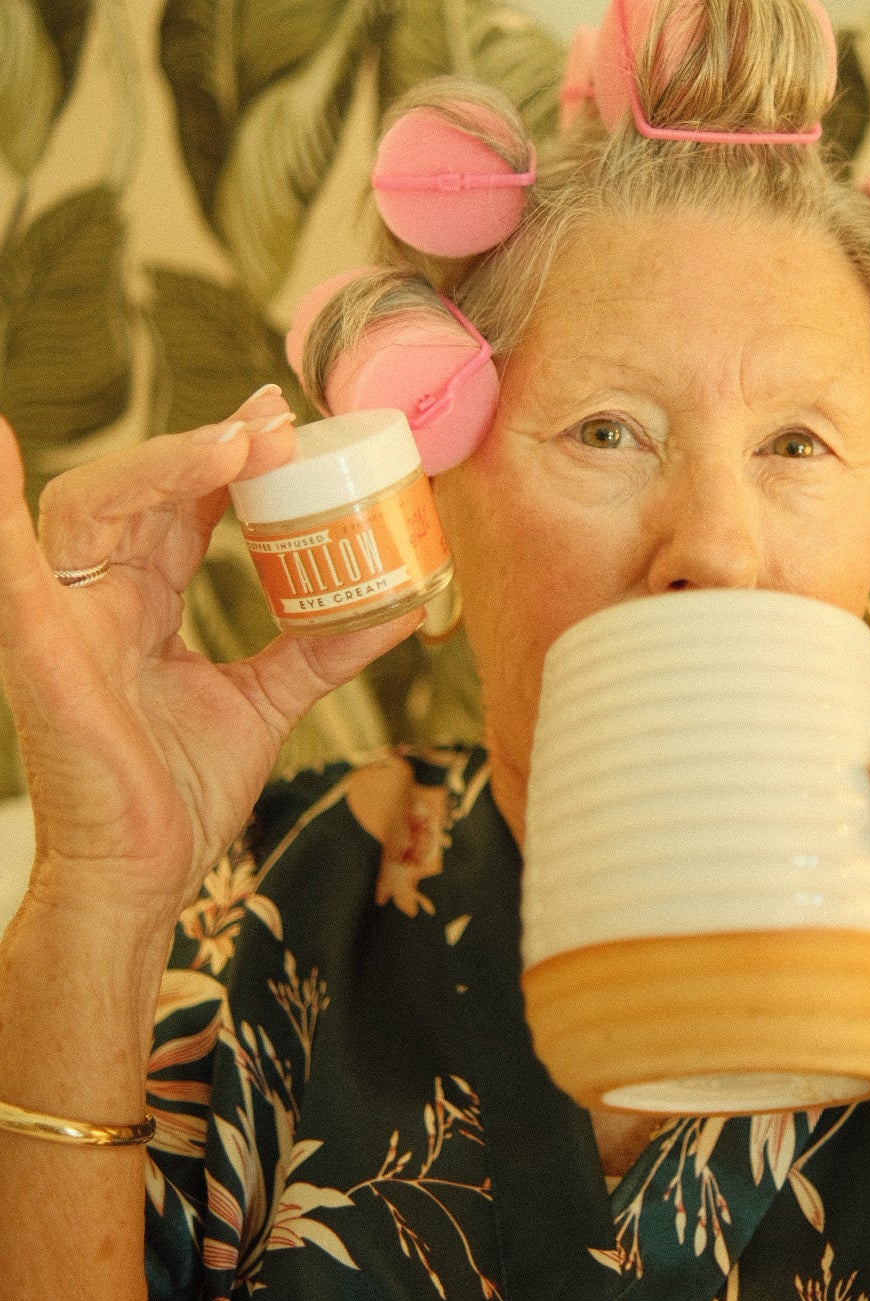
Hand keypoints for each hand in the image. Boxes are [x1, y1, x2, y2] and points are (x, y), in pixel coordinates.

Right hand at [0, 391, 424, 930]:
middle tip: (275, 420)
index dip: (225, 456)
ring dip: (162, 465)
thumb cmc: (177, 796)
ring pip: (92, 506)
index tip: (283, 421)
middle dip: (206, 446)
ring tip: (235, 444)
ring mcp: (63, 619)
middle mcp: (96, 598)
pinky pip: (11, 571)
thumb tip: (400, 604)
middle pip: (141, 490)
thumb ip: (321, 648)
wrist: (139, 880)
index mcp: (140, 603)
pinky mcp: (39, 652)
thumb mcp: (265, 701)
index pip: (180, 503)